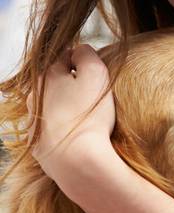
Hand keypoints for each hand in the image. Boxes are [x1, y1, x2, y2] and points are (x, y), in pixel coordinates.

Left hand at [28, 44, 114, 178]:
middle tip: (96, 97)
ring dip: (67, 108)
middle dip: (73, 86)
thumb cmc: (89, 116)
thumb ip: (87, 54)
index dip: (84, 62)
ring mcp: (35, 124)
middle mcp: (35, 98)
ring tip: (88, 119)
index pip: (65, 58)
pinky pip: (53, 131)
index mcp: (47, 77)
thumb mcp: (96, 73)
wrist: (77, 160)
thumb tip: (80, 50)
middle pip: (56, 84)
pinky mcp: (39, 146)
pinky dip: (64, 130)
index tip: (98, 74)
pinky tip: (79, 137)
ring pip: (53, 108)